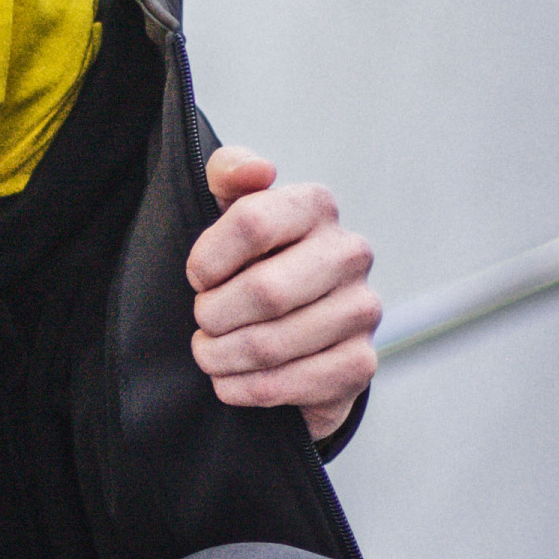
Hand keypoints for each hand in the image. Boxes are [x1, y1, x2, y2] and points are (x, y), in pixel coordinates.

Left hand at [188, 147, 379, 440]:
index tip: (197, 277)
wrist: (289, 330)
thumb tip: (255, 170)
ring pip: (271, 344)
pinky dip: (246, 389)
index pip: (252, 222)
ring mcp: (361, 310)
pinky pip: (292, 384)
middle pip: (264, 291)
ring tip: (210, 352)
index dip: (208, 260)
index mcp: (315, 205)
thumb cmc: (251, 262)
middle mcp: (350, 253)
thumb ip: (229, 173)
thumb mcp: (231, 210)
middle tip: (203, 321)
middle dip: (214, 315)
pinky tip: (231, 382)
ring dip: (222, 356)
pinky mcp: (360, 364)